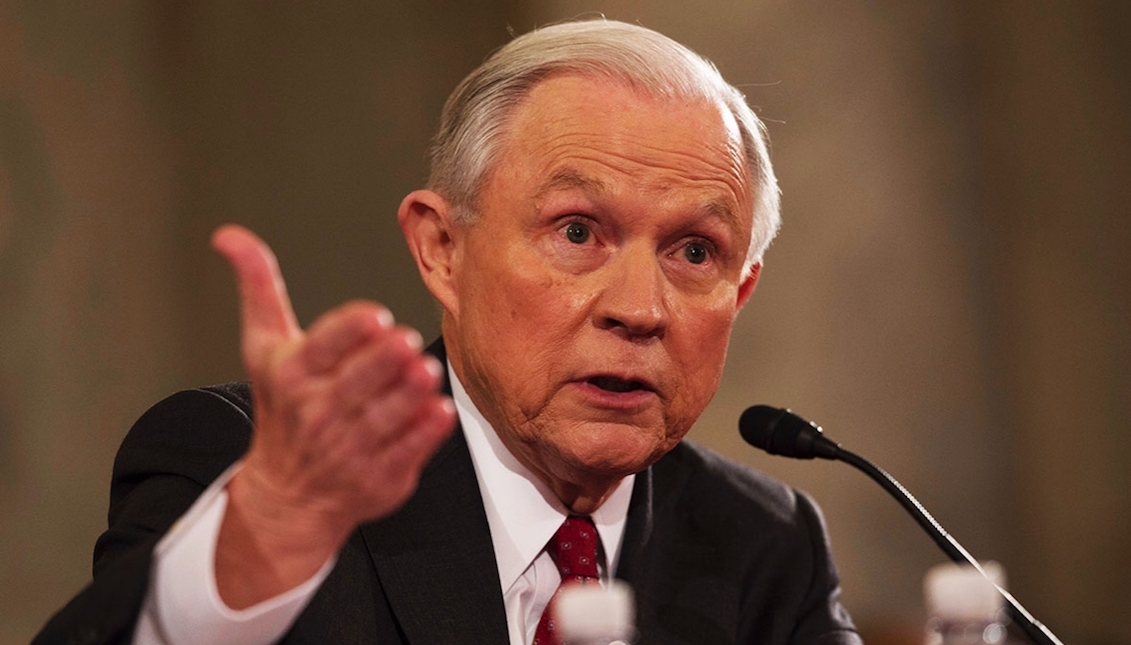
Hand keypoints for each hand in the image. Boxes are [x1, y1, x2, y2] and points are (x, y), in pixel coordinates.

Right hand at [210, 225, 455, 608]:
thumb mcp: (263, 347)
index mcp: (293, 373)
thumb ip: (258, 288)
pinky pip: (404, 453)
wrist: (287, 495)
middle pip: (356, 382)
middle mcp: (318, 411)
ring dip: (407, 394)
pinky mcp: (378, 477)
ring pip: (383, 417)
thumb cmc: (282, 408)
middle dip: (382, 361)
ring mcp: (348, 448)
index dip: (349, 330)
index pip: (322, 347)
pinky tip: (440, 411)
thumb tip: (229, 235)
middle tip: (406, 342)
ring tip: (427, 372)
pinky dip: (423, 435)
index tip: (374, 316)